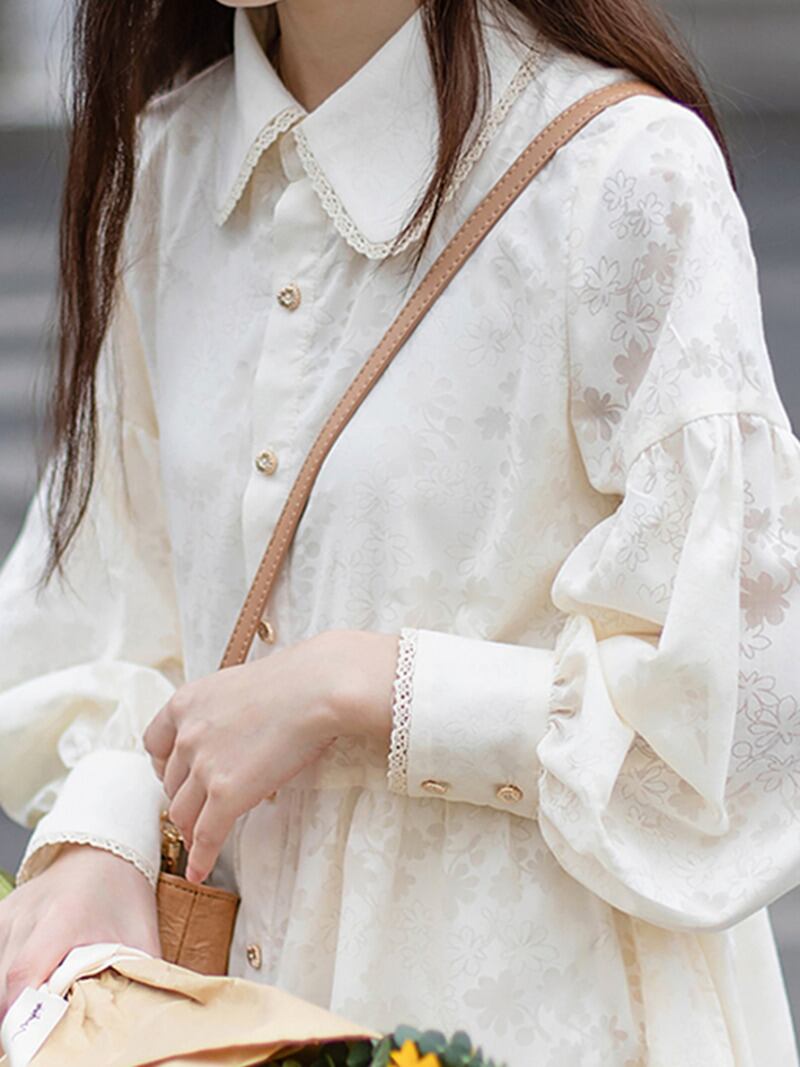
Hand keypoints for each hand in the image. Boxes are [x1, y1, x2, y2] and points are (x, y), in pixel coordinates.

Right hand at [0, 843, 158, 1024]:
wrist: (103, 849)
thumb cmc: (122, 891)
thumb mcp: (140, 933)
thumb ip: (139, 976)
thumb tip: (146, 1017)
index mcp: (64, 915)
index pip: (24, 972)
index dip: (20, 1014)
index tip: (31, 1043)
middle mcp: (29, 913)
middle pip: (2, 982)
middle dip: (17, 1017)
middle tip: (41, 1040)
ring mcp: (9, 914)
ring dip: (10, 1001)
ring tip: (38, 1016)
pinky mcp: (0, 917)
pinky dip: (3, 983)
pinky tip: (25, 993)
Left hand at [143, 628, 398, 883]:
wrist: (317, 688)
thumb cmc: (294, 680)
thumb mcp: (240, 685)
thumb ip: (224, 711)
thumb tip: (235, 729)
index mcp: (185, 703)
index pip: (154, 743)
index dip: (165, 764)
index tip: (179, 774)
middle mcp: (186, 735)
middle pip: (171, 782)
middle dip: (184, 797)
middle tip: (200, 808)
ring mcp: (203, 766)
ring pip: (182, 813)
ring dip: (191, 828)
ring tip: (201, 840)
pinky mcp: (225, 794)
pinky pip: (205, 835)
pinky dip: (200, 858)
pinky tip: (199, 872)